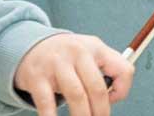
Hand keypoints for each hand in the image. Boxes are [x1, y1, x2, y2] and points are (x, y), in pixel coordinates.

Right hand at [14, 33, 133, 115]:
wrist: (31, 45)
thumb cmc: (68, 55)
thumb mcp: (91, 52)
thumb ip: (106, 70)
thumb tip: (111, 98)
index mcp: (97, 48)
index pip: (122, 69)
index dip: (122, 89)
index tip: (114, 100)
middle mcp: (78, 53)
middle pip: (97, 87)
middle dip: (101, 111)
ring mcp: (56, 64)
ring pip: (76, 95)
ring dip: (82, 115)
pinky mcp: (37, 76)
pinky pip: (47, 102)